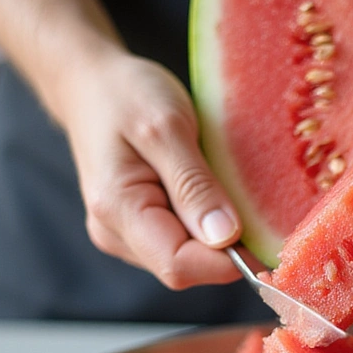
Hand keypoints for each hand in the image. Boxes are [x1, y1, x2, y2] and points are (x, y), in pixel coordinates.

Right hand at [0, 0, 241, 290]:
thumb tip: (226, 237)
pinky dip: (203, 225)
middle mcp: (115, 235)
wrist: (89, 83)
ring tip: (221, 186)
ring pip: (185, 259)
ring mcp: (123, 237)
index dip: (226, 260)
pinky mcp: (136, 232)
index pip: (179, 266)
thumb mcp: (166, 126)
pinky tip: (208, 192)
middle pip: (184, 268)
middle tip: (247, 199)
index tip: (263, 231)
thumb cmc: (125, 94)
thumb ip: (194, 184)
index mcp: (117, 210)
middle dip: (223, 246)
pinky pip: (180, 243)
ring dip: (214, 235)